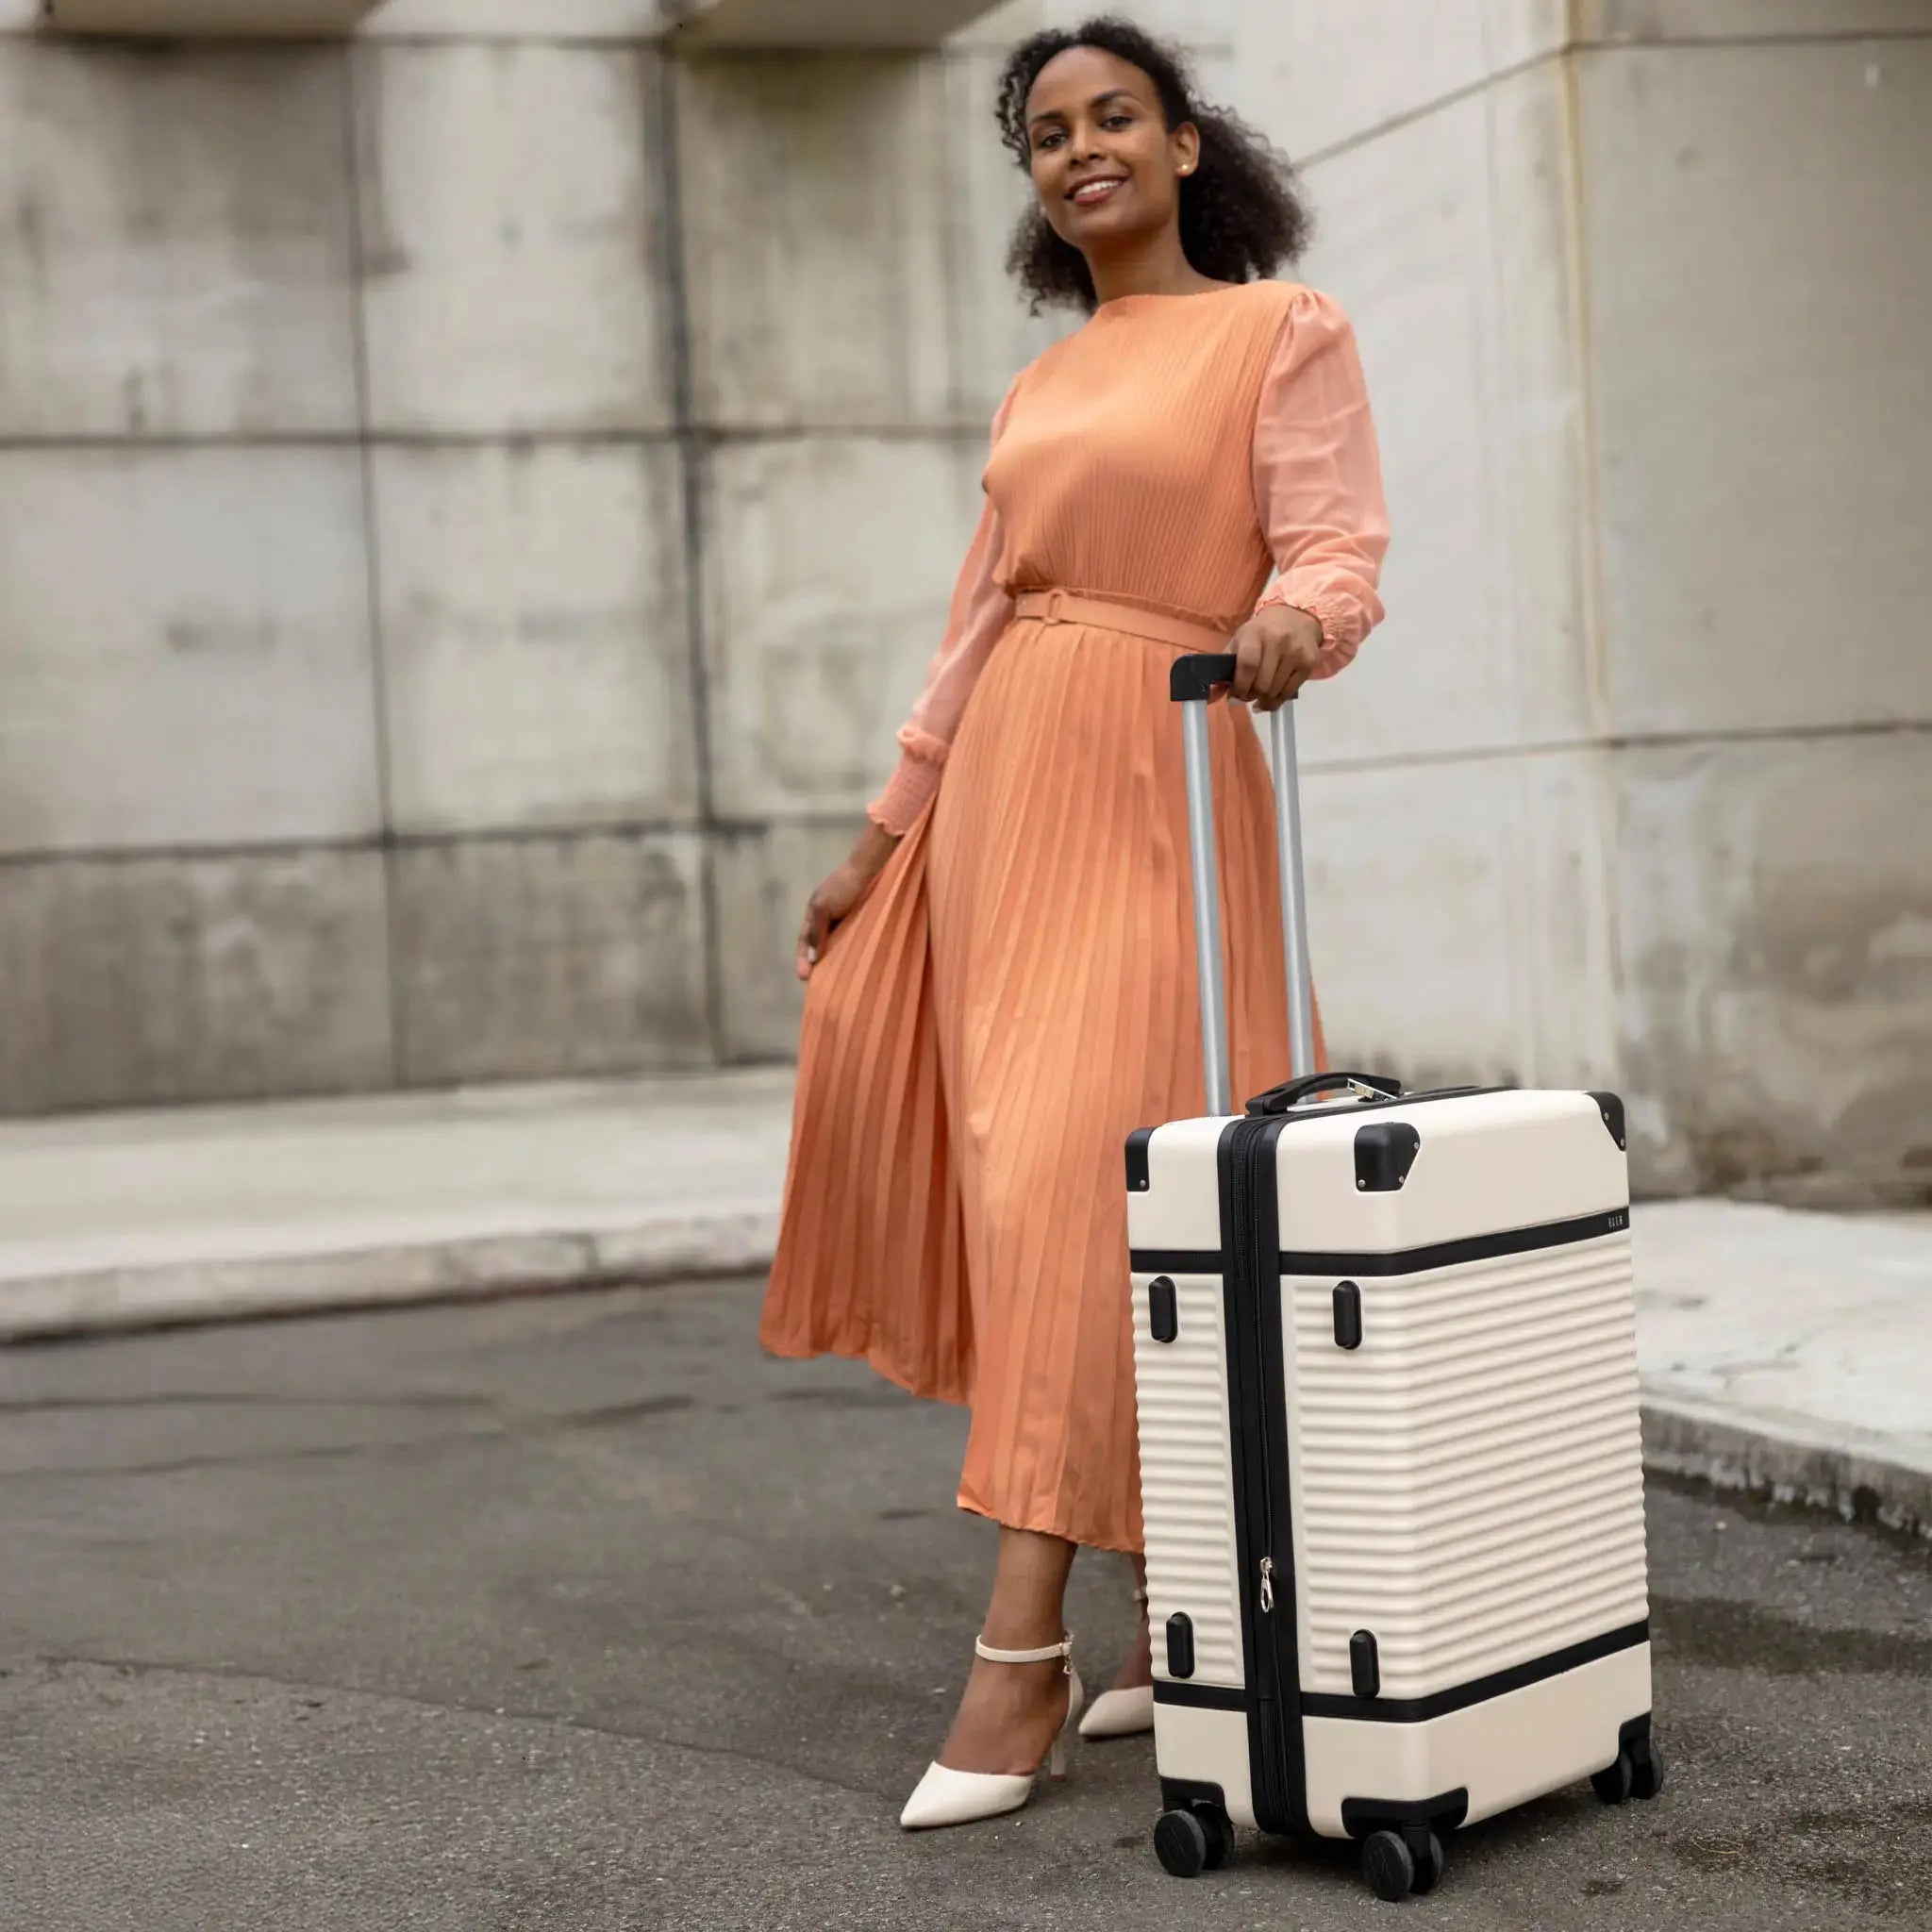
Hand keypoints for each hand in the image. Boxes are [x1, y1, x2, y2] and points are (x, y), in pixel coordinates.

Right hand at [797, 824, 899, 980]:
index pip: (803, 940)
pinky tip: (854, 961)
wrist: (870, 868)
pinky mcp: (860, 916)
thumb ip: (816, 933)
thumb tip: (811, 959)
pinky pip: (851, 937)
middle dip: (816, 962)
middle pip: (818, 943)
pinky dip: (848, 949)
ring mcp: (844, 915)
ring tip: (836, 978)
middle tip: (818, 983)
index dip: (802, 958)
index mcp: (814, 911)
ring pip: (835, 941)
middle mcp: (827, 914)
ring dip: (833, 958)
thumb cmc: (845, 886)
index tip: (803, 978)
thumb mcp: (824, 908)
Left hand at [1222, 604, 1323, 711]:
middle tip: (1247, 695)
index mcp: (1255, 633)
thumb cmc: (1263, 631)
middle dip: (1251, 695)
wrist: (1297, 617)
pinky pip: (1289, 692)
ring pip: (1275, 691)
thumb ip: (1225, 665)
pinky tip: (1272, 697)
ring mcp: (1296, 652)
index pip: (1247, 665)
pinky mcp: (1309, 663)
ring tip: (1259, 695)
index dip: (1240, 686)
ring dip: (1264, 699)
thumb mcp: (1241, 640)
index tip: (1235, 694)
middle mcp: (1278, 641)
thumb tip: (1211, 694)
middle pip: (1262, 683)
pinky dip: (1278, 700)